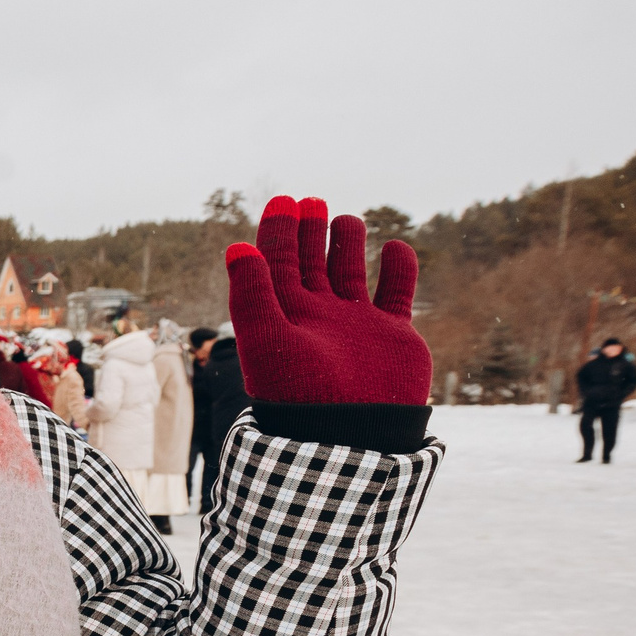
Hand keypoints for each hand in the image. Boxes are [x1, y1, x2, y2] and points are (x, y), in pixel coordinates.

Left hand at [225, 197, 431, 404]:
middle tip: (311, 201)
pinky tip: (395, 247)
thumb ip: (252, 295)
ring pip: (350, 273)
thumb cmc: (300, 394)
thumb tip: (236, 247)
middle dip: (309, 232)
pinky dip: (399, 270)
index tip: (283, 200)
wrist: (350, 434)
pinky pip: (397, 294)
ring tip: (345, 219)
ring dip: (347, 245)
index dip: (278, 232)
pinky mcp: (392, 334)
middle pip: (311, 263)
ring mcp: (356, 324)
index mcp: (284, 316)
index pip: (277, 263)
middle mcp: (318, 316)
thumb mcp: (268, 342)